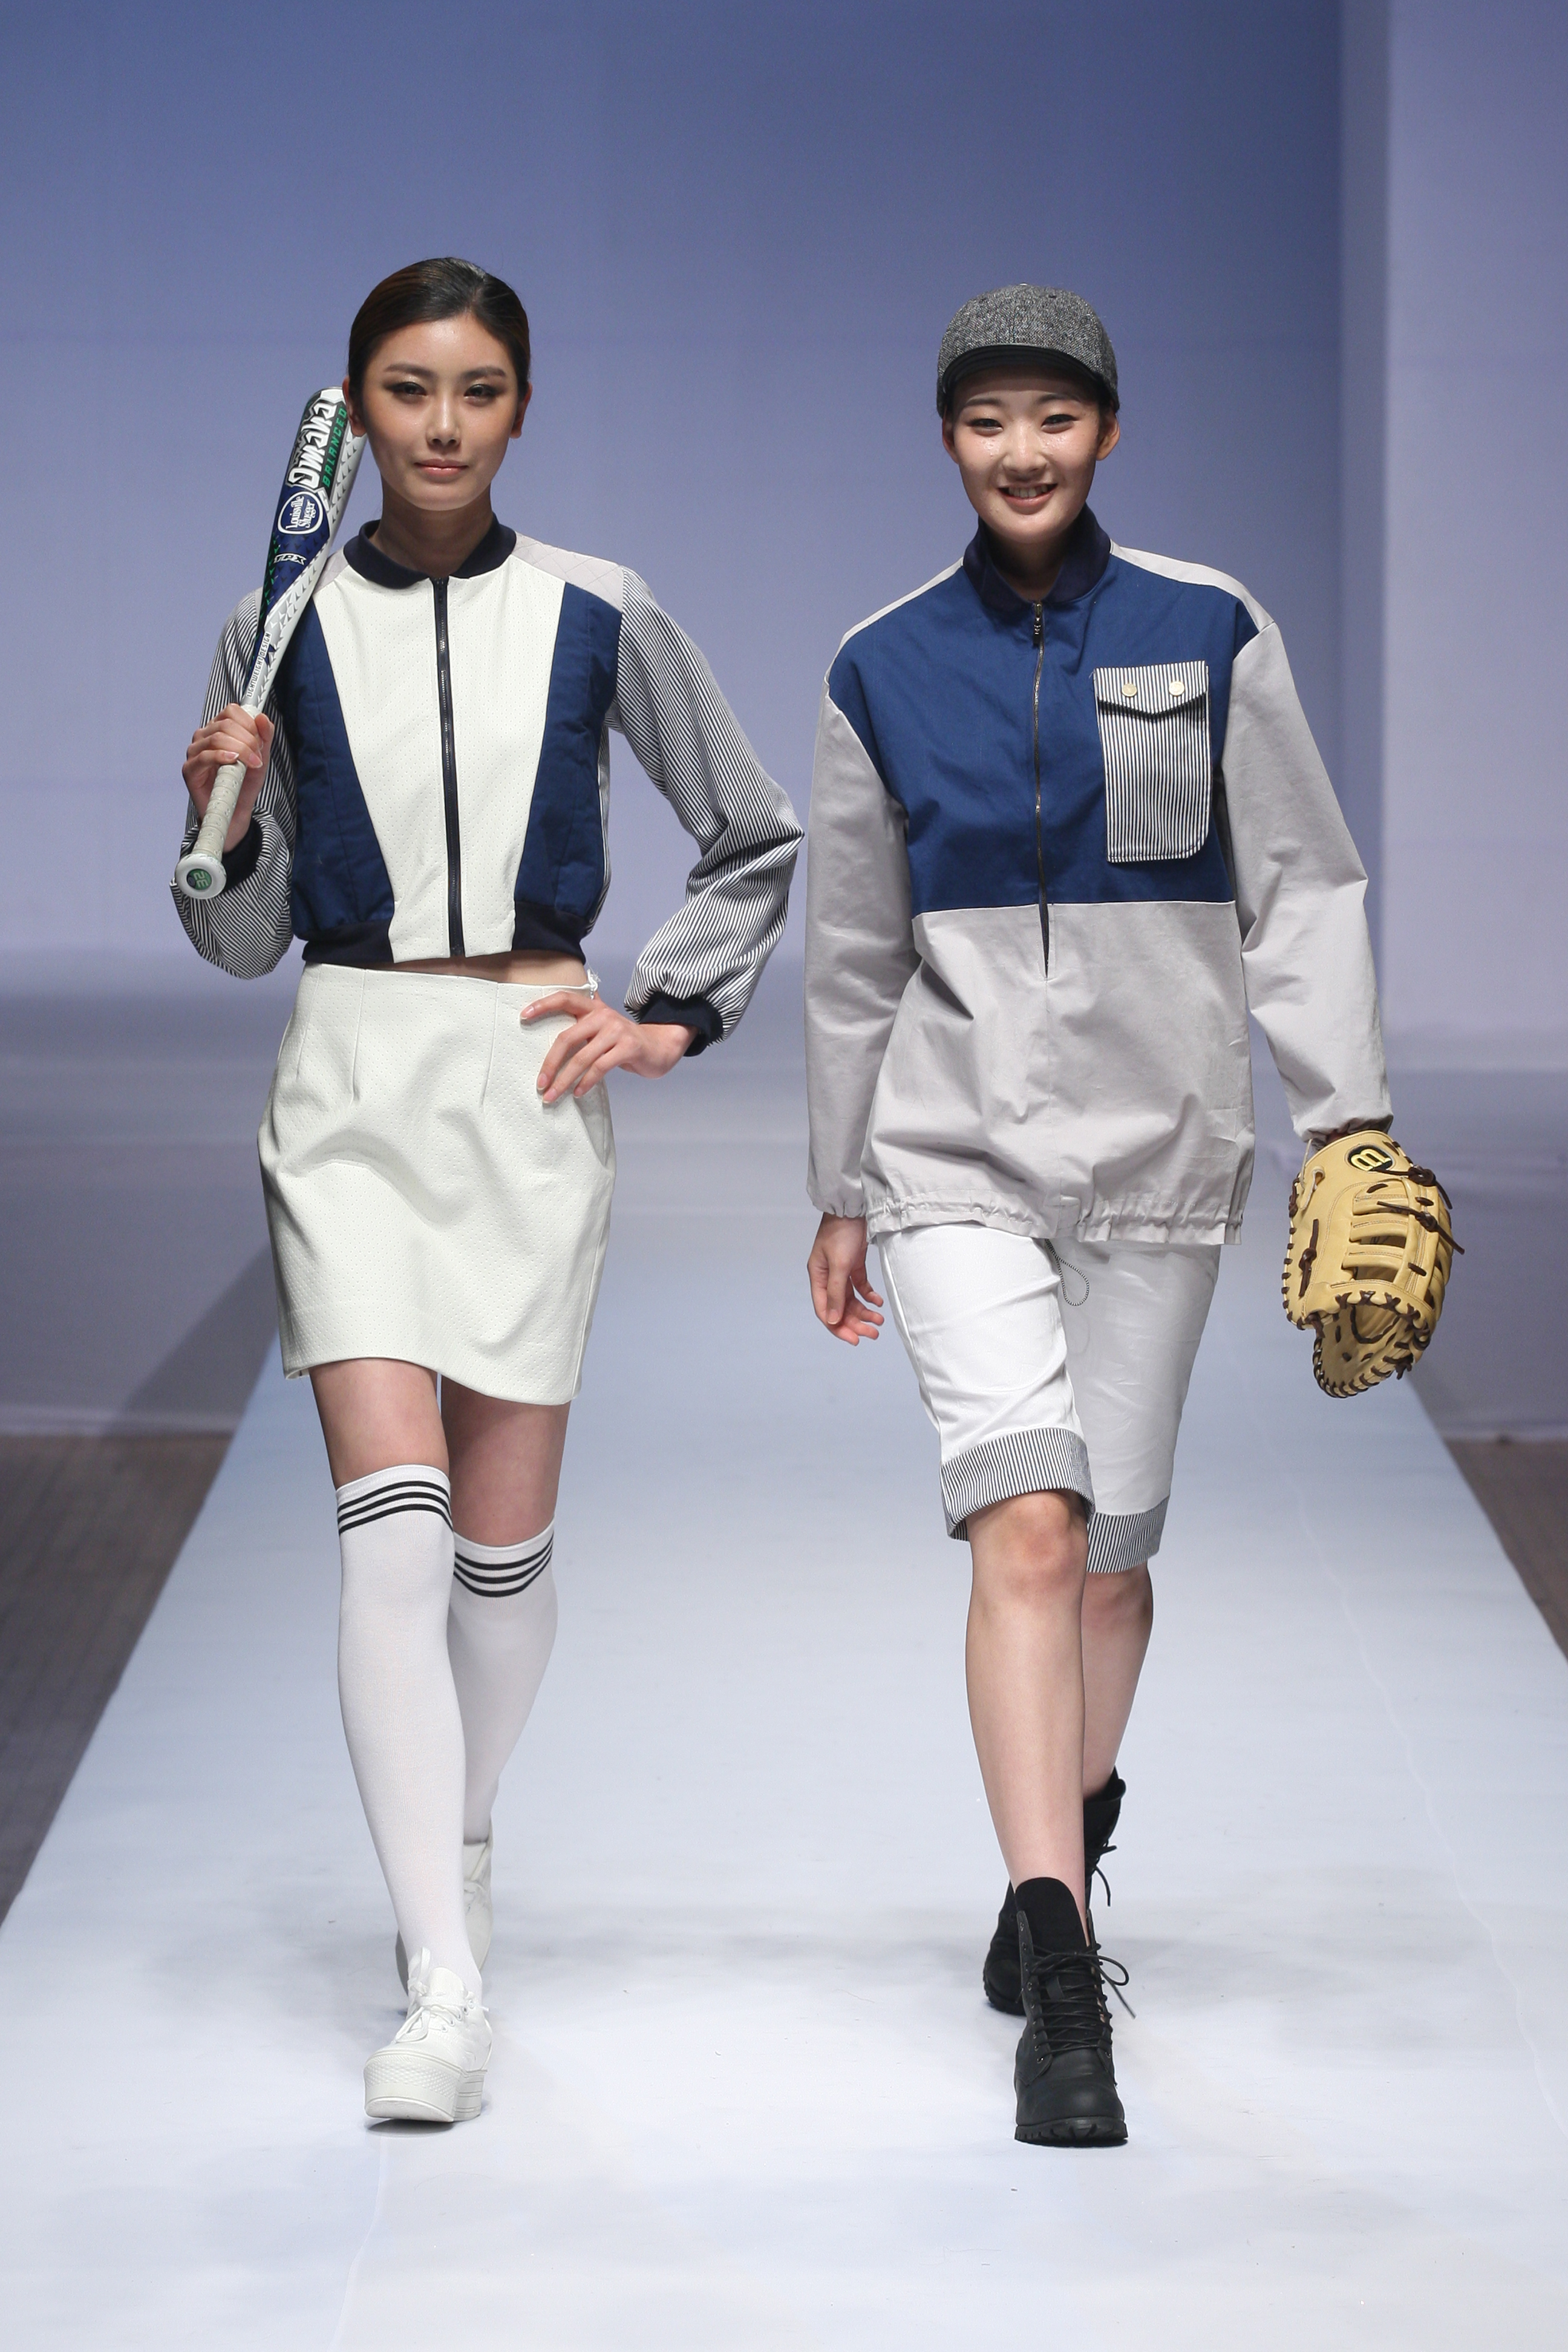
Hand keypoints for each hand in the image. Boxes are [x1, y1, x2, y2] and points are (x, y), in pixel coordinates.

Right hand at [181, 704, 272, 850]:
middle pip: (226, 724)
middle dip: (248, 739)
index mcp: (218, 729)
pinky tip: (233, 761)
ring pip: (216, 738)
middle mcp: (204, 737)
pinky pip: (204, 757)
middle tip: (258, 757)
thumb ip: (264, 737)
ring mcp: (194, 752)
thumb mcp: (260, 758)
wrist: (236, 811)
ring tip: (252, 764)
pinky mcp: (190, 769)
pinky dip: (221, 757)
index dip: (249, 723)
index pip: (231, 711)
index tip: (260, 741)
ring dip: (240, 749)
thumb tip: (262, 717)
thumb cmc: (244, 783)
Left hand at [524, 992, 695, 1100]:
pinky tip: (578, 1093)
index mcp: (593, 1008)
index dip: (543, 1005)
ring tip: (553, 1096)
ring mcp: (616, 1031)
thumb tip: (548, 1041)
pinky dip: (586, 1083)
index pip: (564, 999)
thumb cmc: (623, 1041)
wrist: (659, 1047)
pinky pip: (600, 1068)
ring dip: (564, 1080)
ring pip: (582, 1058)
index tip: (523, 1016)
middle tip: (539, 1084)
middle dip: (550, 1064)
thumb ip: (581, 1025)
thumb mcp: (602, 1028)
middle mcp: (603, 1016)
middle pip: (567, 1038)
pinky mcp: (628, 1047)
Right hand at [808, 1213, 883, 1344]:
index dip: (838, 1327)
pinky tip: (878, 1302)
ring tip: (879, 1321)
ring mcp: (840, 1271)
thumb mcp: (839, 1264)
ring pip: (851, 1300)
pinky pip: (860, 1287)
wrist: (855, 1206)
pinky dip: (869, 1295)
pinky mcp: (853, 1265)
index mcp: (817, 1277)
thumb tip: (832, 1320)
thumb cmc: (842, 1231)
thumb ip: (835, 1293)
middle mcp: (827, 1277)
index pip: (824, 1310)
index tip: (854, 1340)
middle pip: (839, 1308)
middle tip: (873, 1334)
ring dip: (864, 1312)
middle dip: (855, 1322)